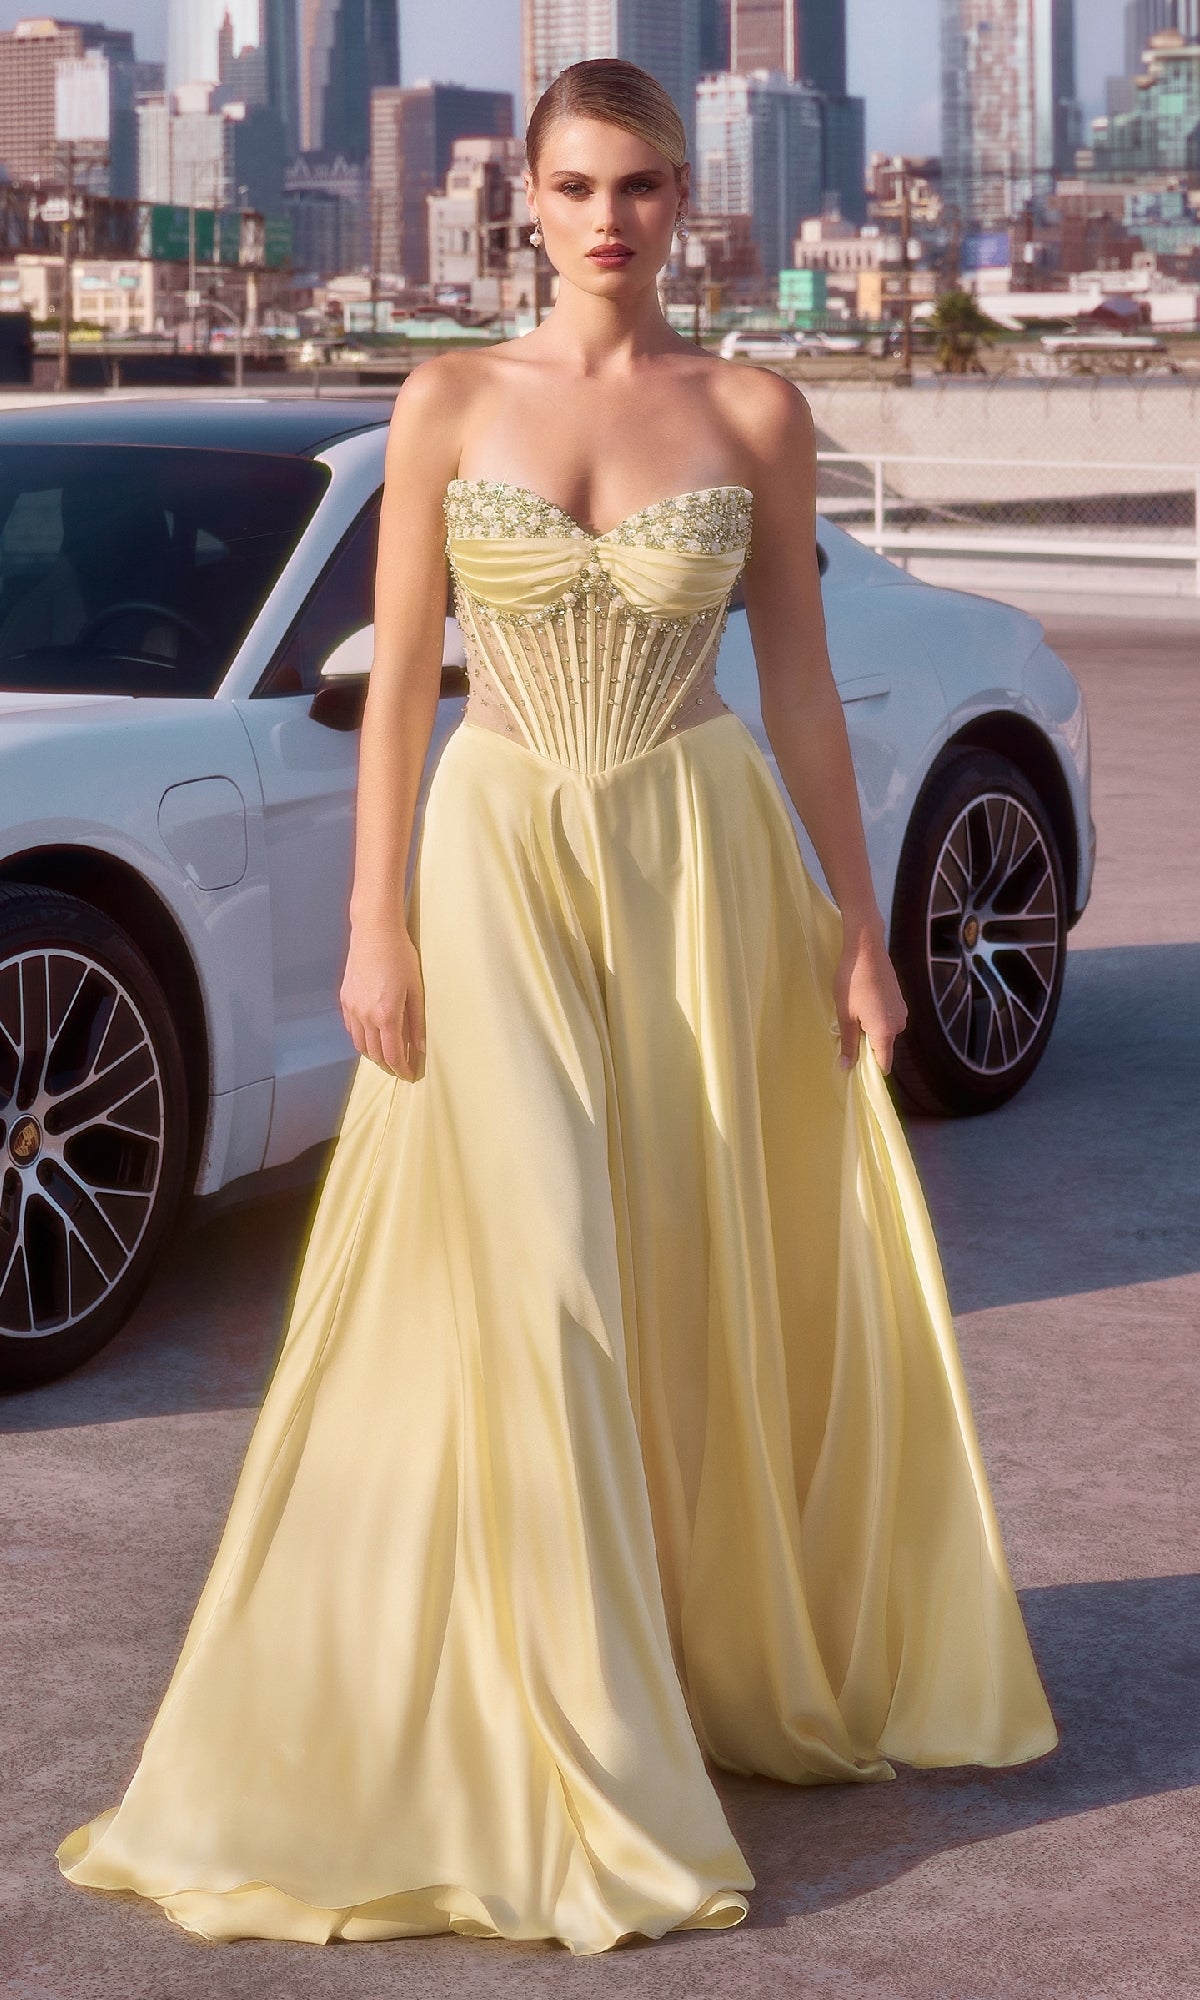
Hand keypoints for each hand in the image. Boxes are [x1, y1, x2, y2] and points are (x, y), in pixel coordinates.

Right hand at [340, 920, 425, 1079]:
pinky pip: (351, 1029)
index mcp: (386, 1016)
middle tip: (400, 1068)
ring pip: (359, 1045)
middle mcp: (365, 1016)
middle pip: (374, 1054)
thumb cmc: (400, 956)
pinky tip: (371, 1037)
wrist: (374, 933)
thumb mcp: (416, 989)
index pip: (392, 1055)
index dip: (401, 1069)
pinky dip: (361, 1039)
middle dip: (388, 1066)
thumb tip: (419, 1047)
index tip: (409, 1075)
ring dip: (373, 1055)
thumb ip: (417, 1021)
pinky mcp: (345, 999)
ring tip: (387, 1056)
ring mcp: (352, 1008)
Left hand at [833, 923, 907, 1075]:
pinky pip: (888, 1019)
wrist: (866, 949)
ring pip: (885, 1032)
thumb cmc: (851, 982)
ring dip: (870, 1031)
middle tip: (847, 1033)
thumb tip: (847, 1067)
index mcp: (886, 1032)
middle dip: (867, 1047)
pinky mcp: (900, 1000)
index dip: (870, 1070)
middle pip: (884, 1047)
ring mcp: (902, 1011)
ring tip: (853, 1014)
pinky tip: (863, 1004)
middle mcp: (899, 1025)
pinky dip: (876, 1018)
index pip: (884, 1063)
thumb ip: (848, 1043)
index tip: (855, 1069)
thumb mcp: (845, 1015)